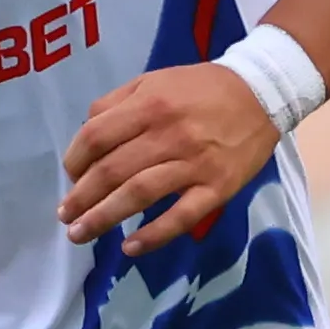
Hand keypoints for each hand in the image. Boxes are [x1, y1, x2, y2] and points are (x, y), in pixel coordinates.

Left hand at [57, 62, 282, 253]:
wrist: (264, 92)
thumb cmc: (202, 88)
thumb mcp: (154, 80)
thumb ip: (116, 103)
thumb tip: (85, 137)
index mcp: (149, 105)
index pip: (96, 137)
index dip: (75, 161)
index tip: (70, 177)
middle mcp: (168, 134)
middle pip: (112, 171)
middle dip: (81, 198)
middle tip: (65, 216)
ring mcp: (195, 163)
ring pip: (139, 194)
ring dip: (104, 218)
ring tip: (80, 233)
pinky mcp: (219, 187)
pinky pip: (182, 216)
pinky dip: (154, 235)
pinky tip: (130, 248)